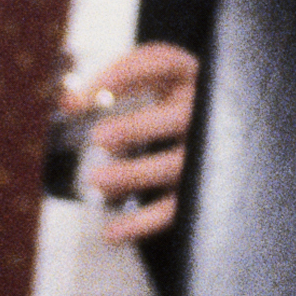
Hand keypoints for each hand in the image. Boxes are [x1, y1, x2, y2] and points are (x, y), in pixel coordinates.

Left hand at [67, 42, 196, 246]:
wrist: (226, 140)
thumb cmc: (174, 104)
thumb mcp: (155, 84)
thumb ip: (110, 87)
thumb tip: (69, 102)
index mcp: (190, 76)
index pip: (161, 62)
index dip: (122, 74)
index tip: (84, 94)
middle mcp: (204, 111)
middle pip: (176, 117)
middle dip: (137, 128)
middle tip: (98, 137)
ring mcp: (207, 153)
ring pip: (175, 166)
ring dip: (134, 175)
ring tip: (95, 179)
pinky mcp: (202, 191)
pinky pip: (175, 209)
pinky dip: (143, 224)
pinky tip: (111, 233)